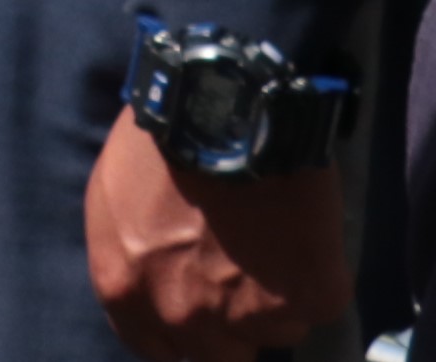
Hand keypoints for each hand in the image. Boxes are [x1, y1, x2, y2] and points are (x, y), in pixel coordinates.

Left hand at [84, 114, 347, 360]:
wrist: (228, 98)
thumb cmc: (163, 131)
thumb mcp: (113, 194)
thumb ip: (130, 253)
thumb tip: (155, 273)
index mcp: (127, 292)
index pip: (156, 348)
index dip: (181, 333)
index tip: (199, 310)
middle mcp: (184, 318)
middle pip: (218, 357)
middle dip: (232, 324)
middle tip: (247, 278)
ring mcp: (250, 315)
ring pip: (277, 329)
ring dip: (280, 296)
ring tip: (280, 238)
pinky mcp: (310, 297)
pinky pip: (322, 302)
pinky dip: (321, 272)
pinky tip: (309, 227)